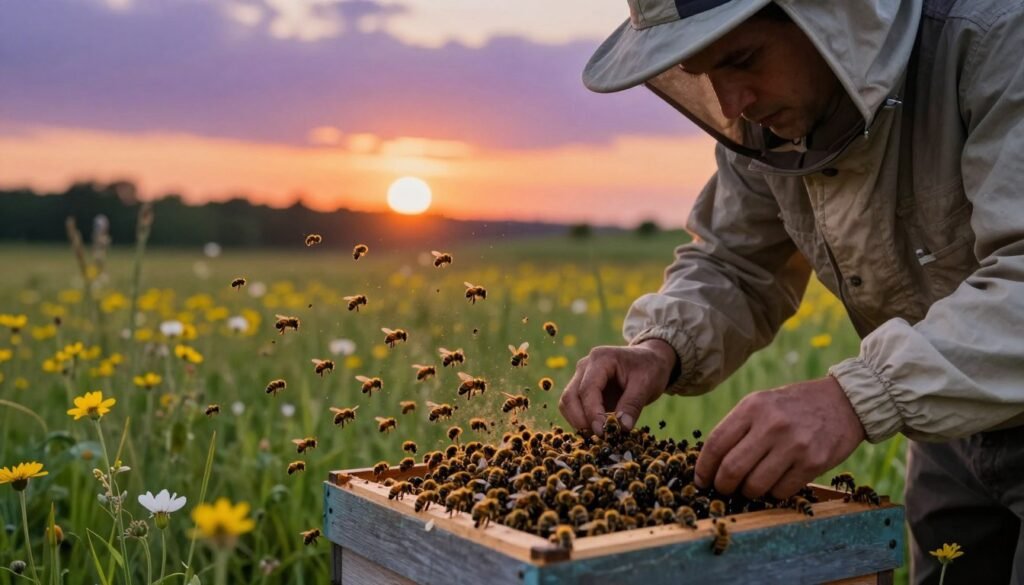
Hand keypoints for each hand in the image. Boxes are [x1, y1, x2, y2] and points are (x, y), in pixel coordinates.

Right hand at [558, 339, 677, 435]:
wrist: (650, 360)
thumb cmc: (649, 368)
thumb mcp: (646, 384)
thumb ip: (632, 405)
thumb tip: (621, 428)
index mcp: (601, 359)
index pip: (587, 389)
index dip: (592, 413)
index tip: (602, 432)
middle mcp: (585, 366)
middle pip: (570, 396)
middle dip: (580, 420)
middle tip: (599, 436)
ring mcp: (581, 377)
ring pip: (567, 403)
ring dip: (578, 421)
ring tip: (599, 434)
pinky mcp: (583, 389)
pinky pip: (573, 407)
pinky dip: (581, 420)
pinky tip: (598, 429)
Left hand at [694, 376, 865, 498]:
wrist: (844, 402)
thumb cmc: (794, 406)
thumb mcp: (762, 403)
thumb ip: (738, 428)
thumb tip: (711, 463)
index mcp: (752, 406)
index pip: (716, 444)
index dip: (703, 468)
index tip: (701, 480)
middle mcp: (771, 424)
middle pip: (731, 469)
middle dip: (723, 486)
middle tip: (724, 489)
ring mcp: (794, 444)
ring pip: (755, 485)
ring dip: (749, 492)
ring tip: (751, 486)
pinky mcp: (813, 462)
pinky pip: (781, 491)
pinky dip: (773, 494)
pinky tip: (776, 483)